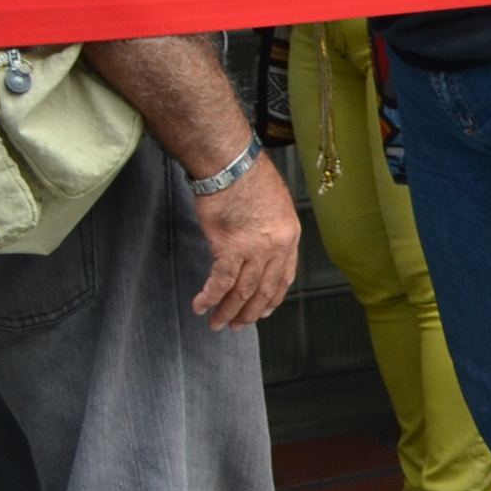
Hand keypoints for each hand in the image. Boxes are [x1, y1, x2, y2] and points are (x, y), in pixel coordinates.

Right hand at [190, 154, 301, 330]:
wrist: (233, 165)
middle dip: (248, 311)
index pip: (285, 276)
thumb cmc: (250, 179)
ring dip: (227, 310)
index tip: (264, 311)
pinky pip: (220, 281)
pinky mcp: (230, 247)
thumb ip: (271, 231)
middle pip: (263, 288)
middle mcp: (277, 246)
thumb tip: (259, 248)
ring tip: (216, 324)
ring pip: (242, 290)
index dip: (273, 298)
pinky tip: (200, 306)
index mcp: (290, 236)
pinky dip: (210, 296)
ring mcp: (255, 249)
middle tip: (236, 325)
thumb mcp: (276, 206)